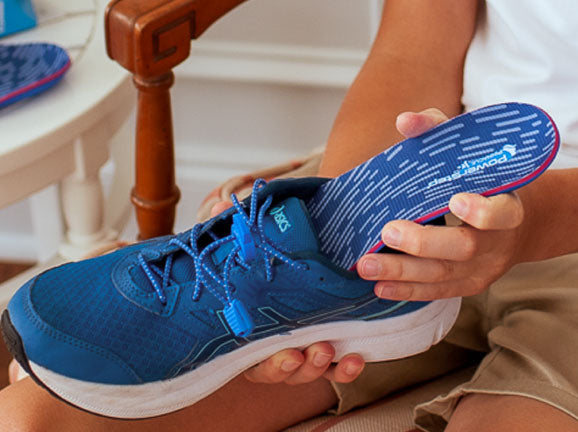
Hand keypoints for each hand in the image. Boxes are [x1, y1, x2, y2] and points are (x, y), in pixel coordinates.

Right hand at [204, 198, 365, 386]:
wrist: (298, 248)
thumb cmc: (265, 258)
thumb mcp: (250, 241)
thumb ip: (235, 227)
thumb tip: (221, 208)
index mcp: (253, 330)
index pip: (258, 359)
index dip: (273, 363)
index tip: (289, 354)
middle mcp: (276, 344)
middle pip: (283, 370)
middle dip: (296, 367)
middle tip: (307, 353)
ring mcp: (302, 345)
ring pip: (308, 369)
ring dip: (319, 366)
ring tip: (328, 349)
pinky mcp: (327, 342)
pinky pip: (336, 366)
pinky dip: (345, 368)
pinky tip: (357, 359)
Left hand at [354, 108, 525, 300]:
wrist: (518, 224)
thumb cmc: (484, 176)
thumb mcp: (469, 149)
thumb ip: (439, 131)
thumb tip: (405, 121)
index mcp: (508, 204)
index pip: (502, 212)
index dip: (481, 210)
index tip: (454, 199)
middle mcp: (499, 241)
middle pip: (464, 247)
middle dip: (424, 242)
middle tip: (388, 230)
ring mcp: (484, 268)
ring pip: (444, 275)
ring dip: (403, 271)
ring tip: (366, 264)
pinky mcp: (469, 285)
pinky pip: (437, 291)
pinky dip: (408, 290)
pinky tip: (379, 286)